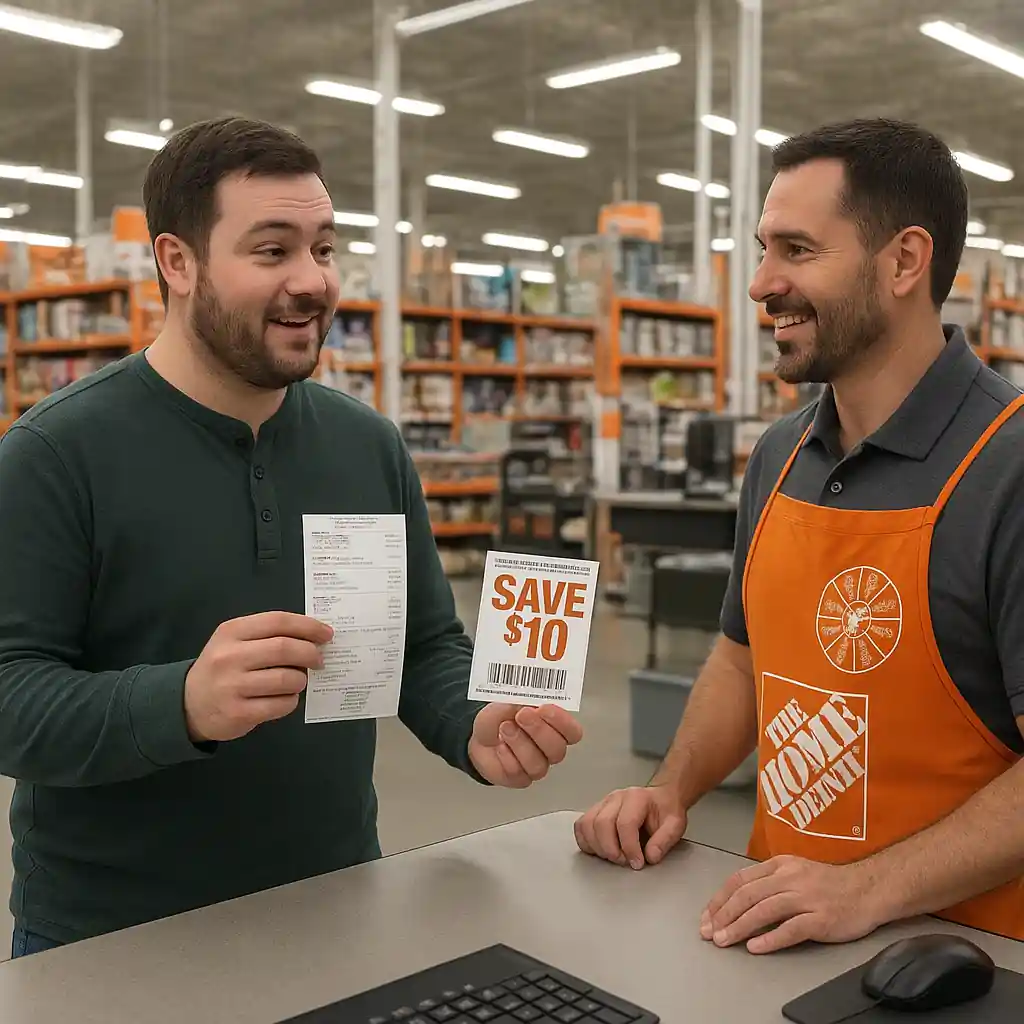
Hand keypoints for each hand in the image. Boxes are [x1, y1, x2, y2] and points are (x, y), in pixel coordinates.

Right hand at [184, 611, 333, 742]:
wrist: (188, 704)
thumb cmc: (222, 668)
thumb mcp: (234, 642)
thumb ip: (268, 635)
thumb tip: (313, 637)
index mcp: (231, 632)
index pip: (277, 621)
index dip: (307, 626)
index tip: (326, 634)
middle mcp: (230, 656)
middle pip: (284, 648)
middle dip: (310, 653)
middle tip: (319, 660)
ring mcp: (232, 686)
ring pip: (286, 679)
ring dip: (301, 680)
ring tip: (298, 681)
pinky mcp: (238, 713)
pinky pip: (280, 705)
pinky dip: (291, 701)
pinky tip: (285, 698)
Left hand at [468, 703, 582, 787]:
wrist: (478, 738)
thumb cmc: (499, 720)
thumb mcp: (506, 702)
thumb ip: (519, 701)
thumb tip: (528, 702)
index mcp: (555, 728)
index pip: (572, 731)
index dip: (562, 721)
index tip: (543, 708)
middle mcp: (550, 749)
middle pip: (557, 748)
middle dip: (538, 730)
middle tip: (521, 715)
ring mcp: (537, 766)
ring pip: (537, 764)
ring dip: (519, 743)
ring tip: (505, 728)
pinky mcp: (520, 779)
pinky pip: (518, 772)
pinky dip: (506, 756)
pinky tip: (500, 746)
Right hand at [574, 785, 686, 869]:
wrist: (660, 799)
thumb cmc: (665, 811)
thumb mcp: (675, 825)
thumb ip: (665, 840)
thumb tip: (650, 856)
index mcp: (637, 798)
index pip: (625, 823)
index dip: (629, 848)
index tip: (637, 863)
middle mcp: (617, 798)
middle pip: (602, 823)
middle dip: (611, 850)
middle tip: (625, 862)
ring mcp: (603, 803)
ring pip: (587, 825)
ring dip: (598, 847)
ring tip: (614, 856)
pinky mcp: (595, 811)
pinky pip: (581, 826)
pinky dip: (586, 842)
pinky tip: (600, 850)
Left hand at [701, 855, 882, 953]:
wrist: (869, 888)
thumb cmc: (831, 883)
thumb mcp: (795, 871)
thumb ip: (769, 882)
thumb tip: (738, 899)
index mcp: (780, 865)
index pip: (740, 879)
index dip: (720, 898)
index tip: (707, 915)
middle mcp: (790, 878)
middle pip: (747, 895)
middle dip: (724, 915)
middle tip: (710, 932)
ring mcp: (806, 898)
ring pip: (764, 910)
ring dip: (739, 927)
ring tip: (724, 940)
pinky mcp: (821, 919)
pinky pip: (791, 929)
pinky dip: (770, 939)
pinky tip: (755, 947)